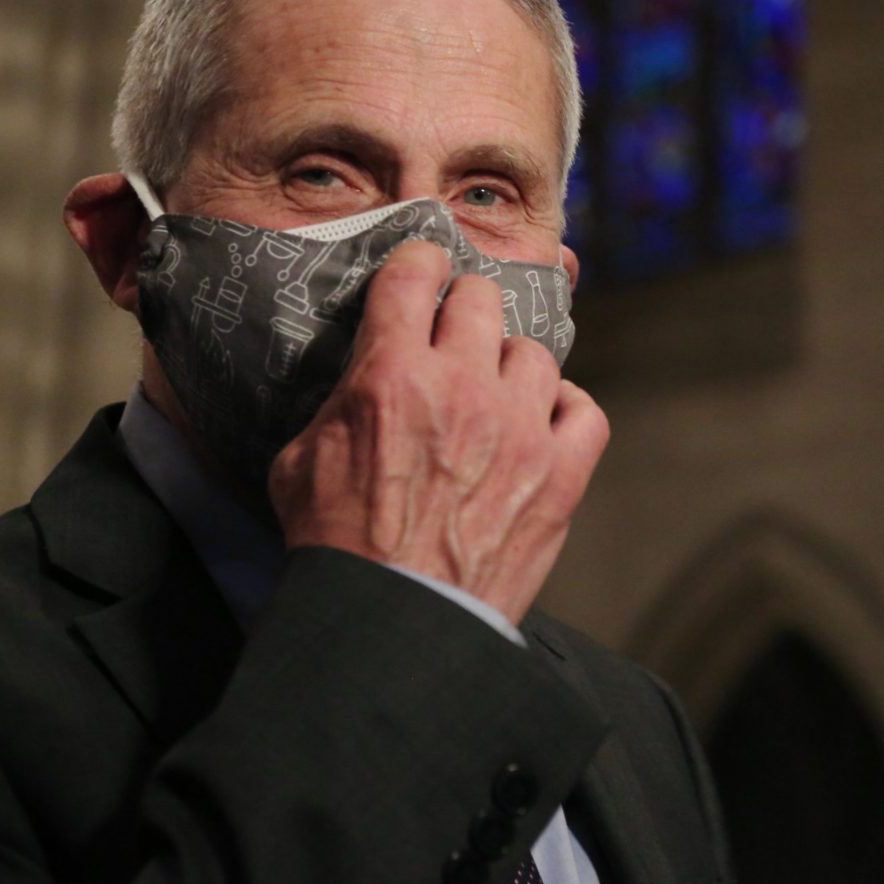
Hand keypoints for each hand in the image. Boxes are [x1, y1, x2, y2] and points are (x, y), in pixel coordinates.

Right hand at [269, 240, 607, 622]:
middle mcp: (461, 386)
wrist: (390, 621)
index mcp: (391, 373)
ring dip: (510, 365)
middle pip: (481, 299)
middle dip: (464, 306)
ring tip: (494, 390)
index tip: (422, 269)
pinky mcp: (559, 476)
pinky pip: (586, 412)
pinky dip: (567, 411)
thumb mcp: (298, 458)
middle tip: (453, 330)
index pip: (414, 273)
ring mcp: (519, 430)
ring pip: (534, 354)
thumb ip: (335, 405)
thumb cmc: (334, 546)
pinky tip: (543, 424)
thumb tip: (352, 385)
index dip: (418, 262)